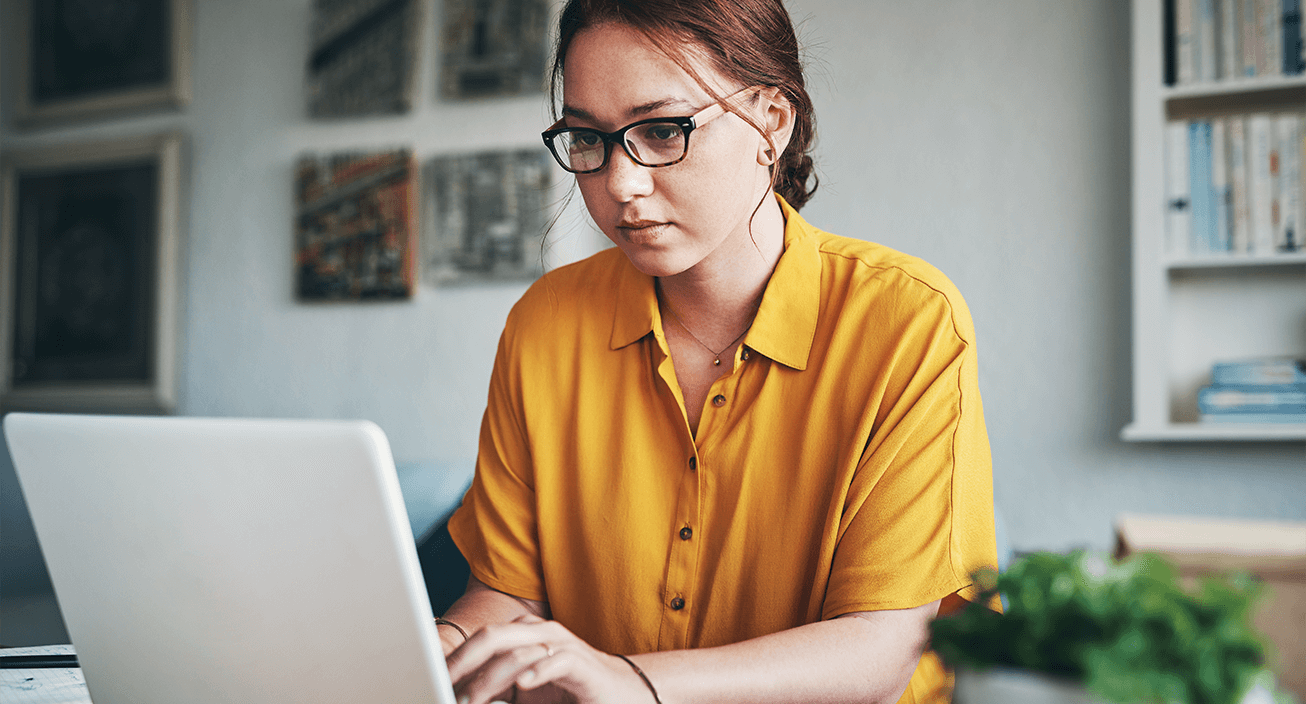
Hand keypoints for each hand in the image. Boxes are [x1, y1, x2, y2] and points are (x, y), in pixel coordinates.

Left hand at [444, 614, 654, 703]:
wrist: (619, 693)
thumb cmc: (568, 691)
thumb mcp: (522, 690)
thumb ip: (492, 689)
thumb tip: (458, 695)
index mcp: (520, 634)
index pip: (479, 641)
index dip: (453, 661)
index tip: (430, 681)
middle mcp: (538, 632)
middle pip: (490, 638)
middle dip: (461, 663)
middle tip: (441, 686)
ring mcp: (560, 643)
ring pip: (516, 651)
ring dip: (489, 680)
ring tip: (470, 700)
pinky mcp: (580, 662)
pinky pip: (555, 661)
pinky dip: (536, 672)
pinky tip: (522, 686)